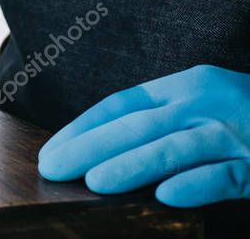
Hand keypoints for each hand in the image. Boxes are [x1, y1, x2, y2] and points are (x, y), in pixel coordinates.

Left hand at [38, 64, 249, 206]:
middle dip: (89, 147)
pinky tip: (165, 197)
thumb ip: (162, 120)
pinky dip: (194, 185)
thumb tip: (100, 148)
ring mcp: (235, 135)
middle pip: (137, 125)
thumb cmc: (247, 115)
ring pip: (173, 149)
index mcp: (186, 85)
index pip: (121, 104)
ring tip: (94, 181)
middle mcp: (206, 103)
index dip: (83, 127)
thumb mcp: (203, 104)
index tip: (51, 149)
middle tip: (52, 167)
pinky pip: (224, 177)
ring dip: (132, 165)